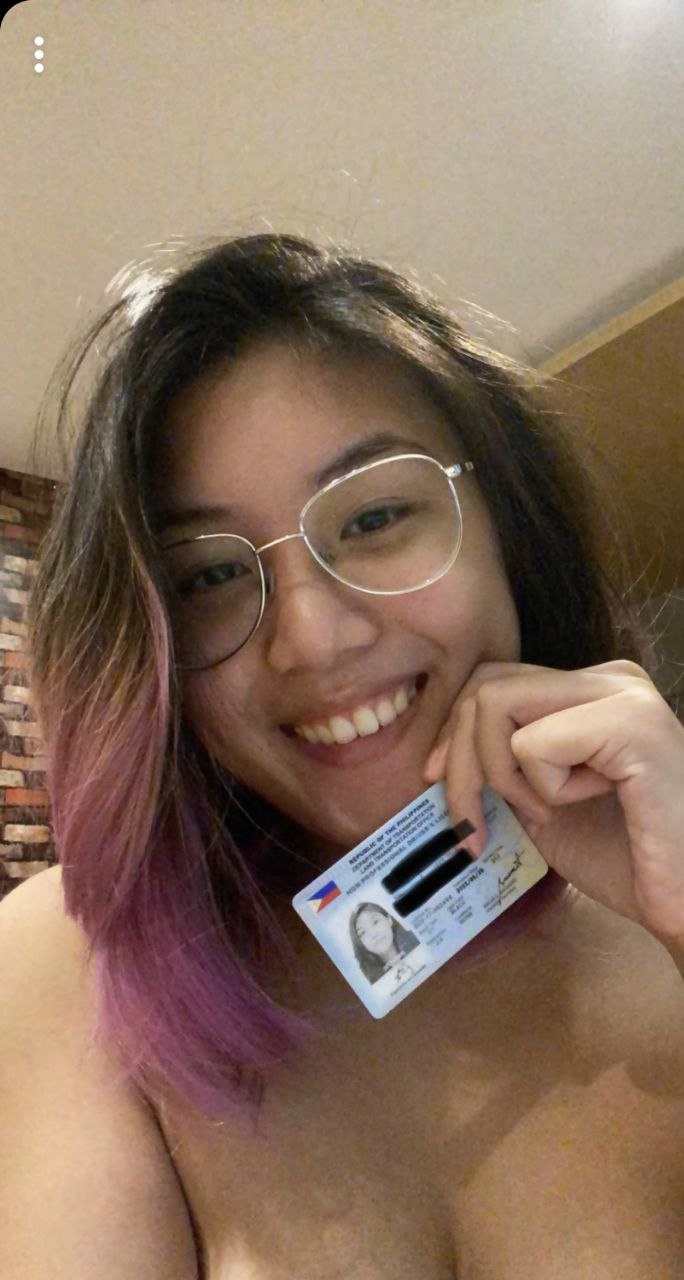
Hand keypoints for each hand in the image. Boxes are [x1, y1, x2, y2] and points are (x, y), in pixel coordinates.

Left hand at [423, 660, 683, 941]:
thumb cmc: (628, 860)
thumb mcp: (542, 800)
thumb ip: (502, 764)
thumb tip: (438, 754)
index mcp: (593, 689)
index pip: (492, 681)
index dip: (453, 734)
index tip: (440, 783)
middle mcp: (612, 678)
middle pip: (486, 686)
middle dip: (460, 759)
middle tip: (476, 821)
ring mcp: (625, 694)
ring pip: (496, 704)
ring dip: (502, 774)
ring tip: (547, 811)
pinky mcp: (632, 724)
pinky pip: (533, 744)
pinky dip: (543, 788)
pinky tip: (589, 805)